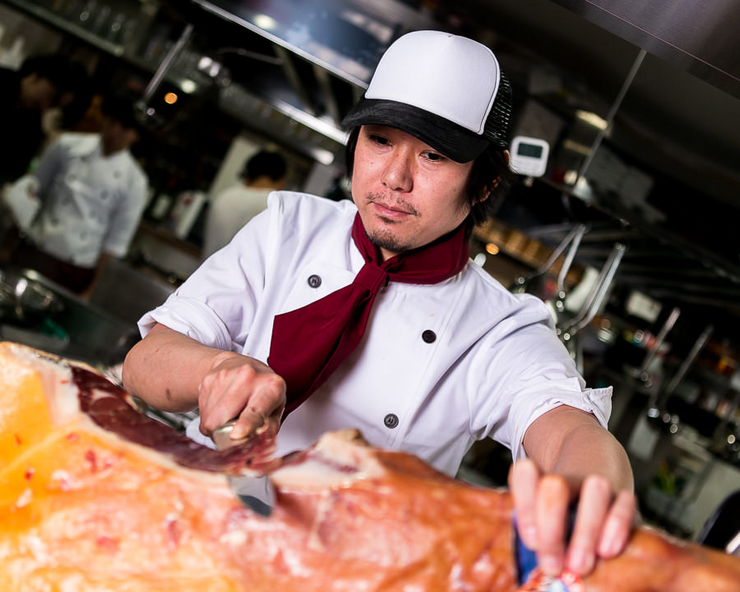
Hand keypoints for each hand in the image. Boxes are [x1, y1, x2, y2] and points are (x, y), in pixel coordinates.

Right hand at [197, 353, 285, 441]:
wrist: (239, 363)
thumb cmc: (262, 388)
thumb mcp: (276, 407)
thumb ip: (269, 427)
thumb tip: (260, 438)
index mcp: (270, 386)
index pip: (255, 410)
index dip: (245, 424)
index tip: (236, 435)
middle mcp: (248, 377)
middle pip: (222, 419)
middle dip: (222, 434)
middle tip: (233, 433)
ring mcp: (225, 376)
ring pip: (209, 418)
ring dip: (215, 426)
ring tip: (229, 417)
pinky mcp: (208, 378)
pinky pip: (202, 411)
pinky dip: (209, 416)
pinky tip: (221, 408)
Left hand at [509, 459, 636, 576]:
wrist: (595, 469)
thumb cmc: (561, 512)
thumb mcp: (541, 517)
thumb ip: (537, 534)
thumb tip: (539, 567)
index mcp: (539, 479)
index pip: (524, 475)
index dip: (525, 506)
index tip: (531, 542)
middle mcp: (567, 477)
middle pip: (554, 487)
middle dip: (552, 528)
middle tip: (552, 566)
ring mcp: (597, 482)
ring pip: (595, 489)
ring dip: (586, 529)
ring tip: (579, 565)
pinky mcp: (624, 495)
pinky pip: (625, 503)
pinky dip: (616, 527)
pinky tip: (606, 552)